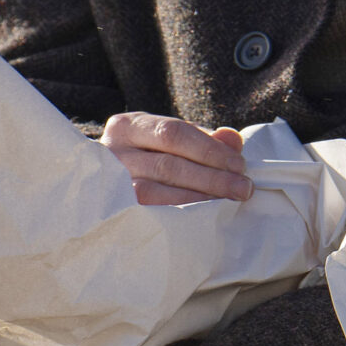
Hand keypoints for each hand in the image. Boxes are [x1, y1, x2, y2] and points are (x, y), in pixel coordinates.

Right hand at [102, 112, 254, 204]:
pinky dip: (178, 217)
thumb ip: (204, 138)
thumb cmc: (148, 158)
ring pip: (155, 194)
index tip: (239, 164)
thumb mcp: (172, 139)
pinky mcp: (112, 214)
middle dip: (211, 177)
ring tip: (227, 203)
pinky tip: (201, 219)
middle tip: (242, 188)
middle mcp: (112, 154)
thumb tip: (232, 138)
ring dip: (197, 199)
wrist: (103, 188)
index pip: (173, 133)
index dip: (210, 149)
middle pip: (168, 165)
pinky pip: (148, 217)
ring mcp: (108, 187)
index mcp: (127, 126)